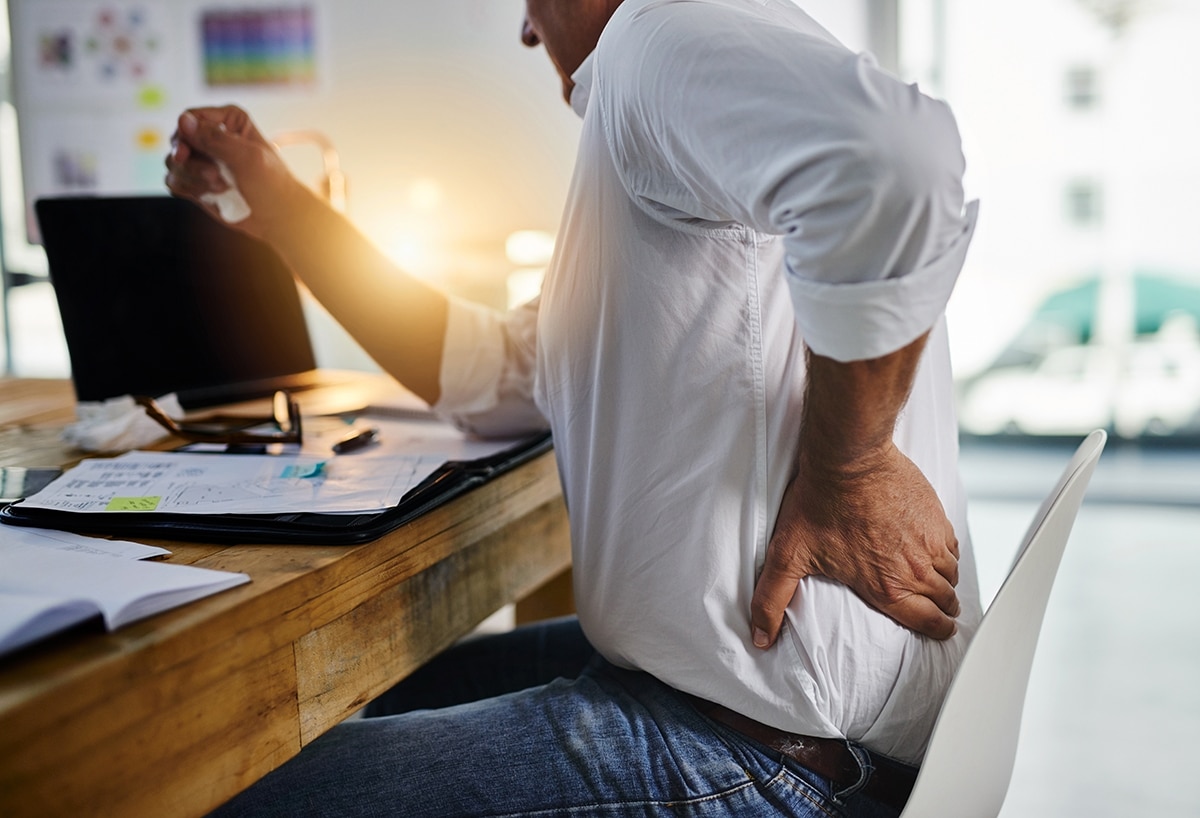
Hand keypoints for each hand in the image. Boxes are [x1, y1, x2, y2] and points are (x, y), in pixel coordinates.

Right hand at [164, 106, 298, 238]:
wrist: (277, 216)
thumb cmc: (271, 183)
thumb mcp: (248, 157)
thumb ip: (215, 138)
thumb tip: (183, 120)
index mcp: (228, 120)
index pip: (191, 117)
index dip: (185, 134)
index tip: (186, 152)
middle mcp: (212, 136)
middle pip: (178, 140)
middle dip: (189, 160)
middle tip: (213, 175)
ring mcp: (202, 159)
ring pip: (173, 162)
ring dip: (192, 177)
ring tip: (221, 187)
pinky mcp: (196, 181)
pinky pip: (174, 181)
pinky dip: (189, 189)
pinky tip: (211, 195)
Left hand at [750, 441, 960, 645]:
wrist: (848, 459)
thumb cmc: (819, 503)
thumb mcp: (787, 556)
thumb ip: (772, 600)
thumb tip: (760, 637)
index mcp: (887, 587)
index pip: (928, 623)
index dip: (937, 632)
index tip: (938, 631)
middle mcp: (915, 569)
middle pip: (945, 601)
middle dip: (942, 610)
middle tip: (937, 611)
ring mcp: (930, 541)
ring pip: (951, 574)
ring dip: (945, 582)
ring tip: (936, 584)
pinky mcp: (936, 515)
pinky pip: (953, 545)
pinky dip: (947, 554)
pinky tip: (936, 553)